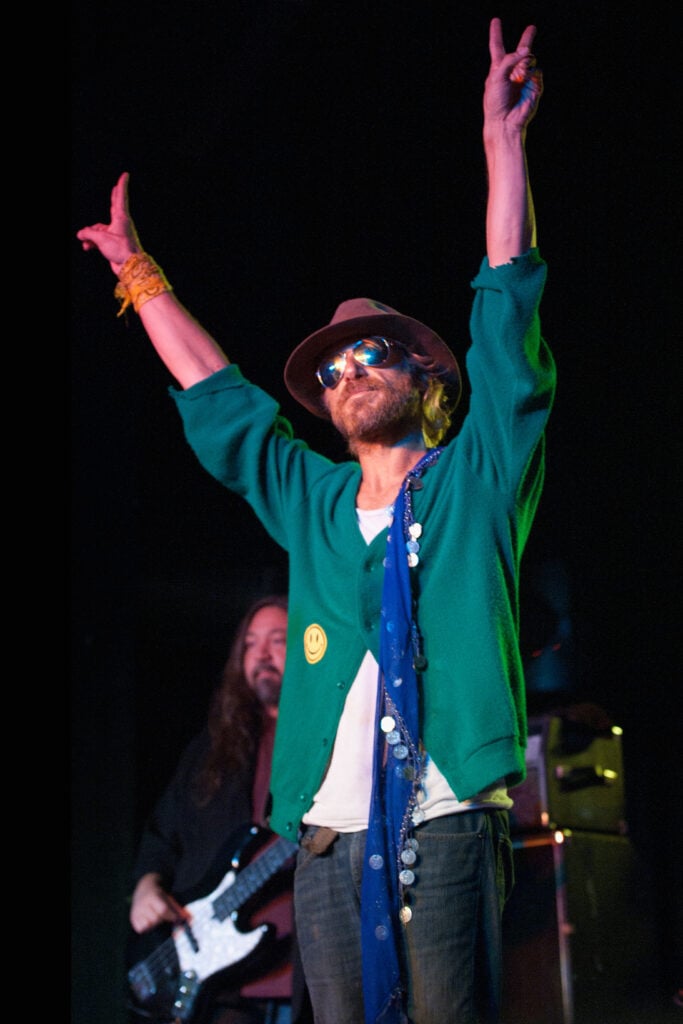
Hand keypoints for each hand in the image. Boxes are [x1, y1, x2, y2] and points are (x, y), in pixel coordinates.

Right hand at [76, 171, 142, 274]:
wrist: (129, 267)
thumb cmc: (120, 249)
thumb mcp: (101, 239)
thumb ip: (88, 233)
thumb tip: (80, 234)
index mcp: (121, 218)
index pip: (120, 197)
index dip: (121, 185)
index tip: (125, 175)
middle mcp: (120, 224)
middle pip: (114, 206)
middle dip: (113, 197)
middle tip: (116, 187)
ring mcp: (117, 234)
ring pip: (100, 228)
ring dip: (90, 234)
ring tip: (84, 242)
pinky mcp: (114, 244)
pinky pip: (100, 239)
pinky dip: (92, 242)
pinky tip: (86, 246)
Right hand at [129, 872, 182, 933]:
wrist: (144, 887)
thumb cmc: (160, 894)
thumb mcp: (169, 897)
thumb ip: (178, 909)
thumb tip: (188, 919)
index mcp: (152, 896)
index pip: (163, 910)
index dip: (171, 916)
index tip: (175, 918)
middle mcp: (142, 904)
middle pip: (155, 919)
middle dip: (162, 920)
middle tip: (164, 916)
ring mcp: (136, 911)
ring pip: (148, 926)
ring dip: (154, 924)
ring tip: (156, 917)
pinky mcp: (132, 918)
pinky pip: (141, 929)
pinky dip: (147, 927)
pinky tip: (149, 920)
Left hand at [484, 18, 542, 132]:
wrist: (505, 122)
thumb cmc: (495, 102)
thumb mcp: (496, 77)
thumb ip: (510, 60)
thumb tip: (527, 51)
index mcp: (498, 69)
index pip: (497, 47)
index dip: (496, 33)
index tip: (496, 21)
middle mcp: (511, 72)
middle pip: (521, 51)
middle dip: (527, 39)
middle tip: (532, 28)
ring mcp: (524, 79)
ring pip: (530, 60)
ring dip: (526, 64)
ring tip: (519, 77)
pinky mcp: (534, 87)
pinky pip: (537, 73)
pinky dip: (533, 76)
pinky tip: (527, 84)